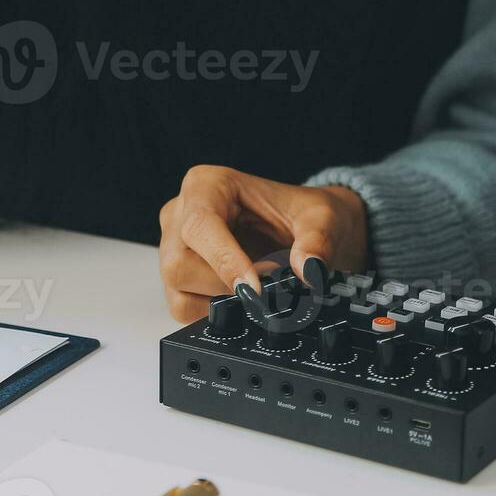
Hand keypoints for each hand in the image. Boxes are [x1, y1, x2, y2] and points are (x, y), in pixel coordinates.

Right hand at [159, 166, 369, 323]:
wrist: (308, 230)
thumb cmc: (304, 214)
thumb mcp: (322, 218)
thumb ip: (317, 241)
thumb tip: (308, 269)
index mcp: (207, 185)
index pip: (200, 226)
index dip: (224, 260)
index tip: (255, 288)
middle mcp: (181, 213)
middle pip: (180, 263)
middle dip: (226, 283)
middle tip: (268, 283)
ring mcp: (173, 246)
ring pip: (178, 289)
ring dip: (221, 299)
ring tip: (259, 286)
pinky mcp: (177, 277)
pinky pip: (182, 307)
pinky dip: (214, 311)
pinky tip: (242, 296)